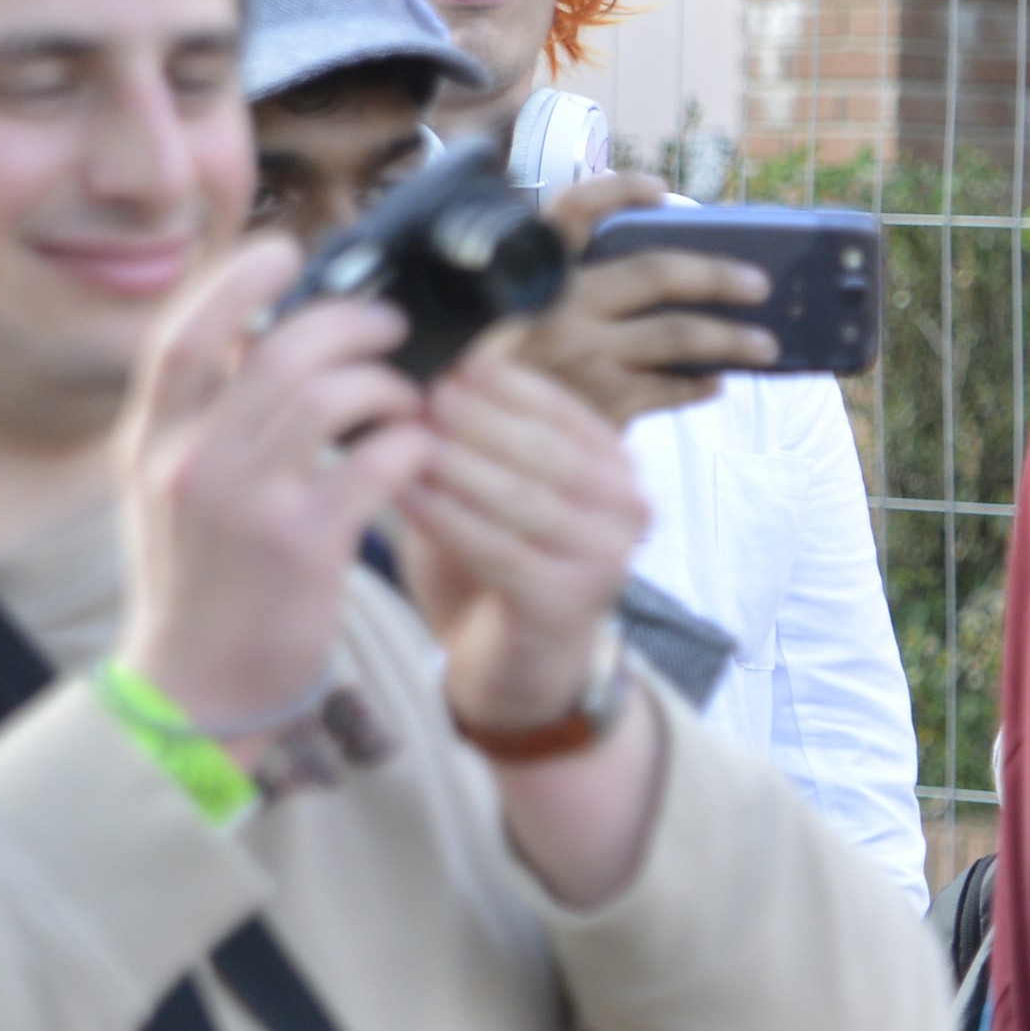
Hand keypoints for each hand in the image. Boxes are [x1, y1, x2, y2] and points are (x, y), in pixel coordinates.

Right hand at [115, 239, 429, 727]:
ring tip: (409, 398)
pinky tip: (418, 450)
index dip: (235, 281)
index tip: (286, 253)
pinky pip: (372, 464)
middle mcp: (189, 463)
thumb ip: (201, 424)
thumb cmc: (197, 588)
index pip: (181, 336)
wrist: (195, 690)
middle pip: (274, 352)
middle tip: (388, 326)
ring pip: (327, 397)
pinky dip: (407, 444)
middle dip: (344, 324)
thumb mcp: (168, 494)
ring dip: (385, 385)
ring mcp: (244, 504)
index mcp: (150, 444)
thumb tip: (256, 346)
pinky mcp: (302, 547)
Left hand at [389, 352, 654, 732]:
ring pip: (522, 498)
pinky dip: (448, 519)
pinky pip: (499, 551)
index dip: (505, 385)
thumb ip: (481, 439)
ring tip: (403, 441)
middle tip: (421, 398)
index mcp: (615, 468)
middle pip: (545, 450)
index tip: (450, 366)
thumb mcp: (498, 487)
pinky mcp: (566, 604)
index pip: (563, 411)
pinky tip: (406, 494)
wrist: (518, 665)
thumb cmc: (502, 564)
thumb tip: (435, 375)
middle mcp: (625, 510)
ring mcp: (604, 560)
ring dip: (458, 465)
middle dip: (478, 420)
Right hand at [502, 170, 778, 425]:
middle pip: (655, 272)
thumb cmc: (503, 382)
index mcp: (533, 278)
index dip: (618, 191)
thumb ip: (565, 299)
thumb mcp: (512, 326)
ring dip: (731, 338)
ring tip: (764, 345)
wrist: (472, 454)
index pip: (571, 212)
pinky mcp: (603, 404)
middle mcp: (559, 309)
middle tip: (758, 284)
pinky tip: (711, 382)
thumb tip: (658, 285)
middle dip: (715, 274)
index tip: (658, 189)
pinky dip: (698, 384)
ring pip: (679, 334)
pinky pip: (671, 388)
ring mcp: (584, 356)